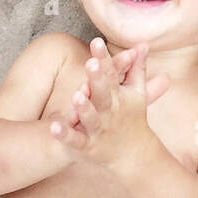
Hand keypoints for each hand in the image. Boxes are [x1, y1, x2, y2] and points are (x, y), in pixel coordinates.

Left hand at [49, 38, 169, 168]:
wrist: (134, 156)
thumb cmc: (133, 118)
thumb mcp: (138, 93)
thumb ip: (137, 68)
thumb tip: (144, 44)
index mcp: (119, 97)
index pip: (112, 74)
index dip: (104, 58)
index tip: (96, 42)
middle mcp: (110, 112)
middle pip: (103, 94)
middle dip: (97, 79)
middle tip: (90, 63)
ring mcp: (99, 130)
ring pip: (90, 118)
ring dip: (84, 108)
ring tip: (76, 94)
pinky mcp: (88, 147)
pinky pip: (75, 141)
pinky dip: (65, 135)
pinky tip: (53, 126)